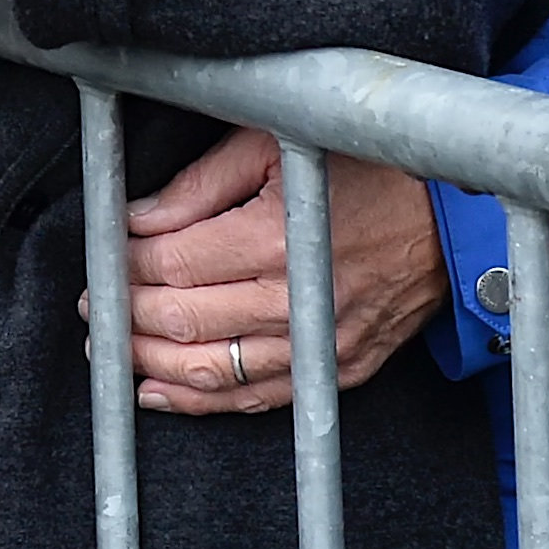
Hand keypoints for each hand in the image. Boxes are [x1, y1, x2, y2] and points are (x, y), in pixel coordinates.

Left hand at [112, 127, 444, 413]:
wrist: (454, 216)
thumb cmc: (363, 169)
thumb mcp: (271, 146)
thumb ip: (196, 187)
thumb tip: (134, 218)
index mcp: (273, 239)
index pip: (171, 265)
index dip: (124, 265)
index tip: (101, 257)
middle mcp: (295, 302)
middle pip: (183, 322)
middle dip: (126, 316)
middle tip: (94, 307)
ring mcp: (320, 345)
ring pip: (213, 372)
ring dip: (151, 365)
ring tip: (112, 350)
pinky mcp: (341, 370)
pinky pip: (260, 398)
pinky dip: (203, 403)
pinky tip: (160, 393)